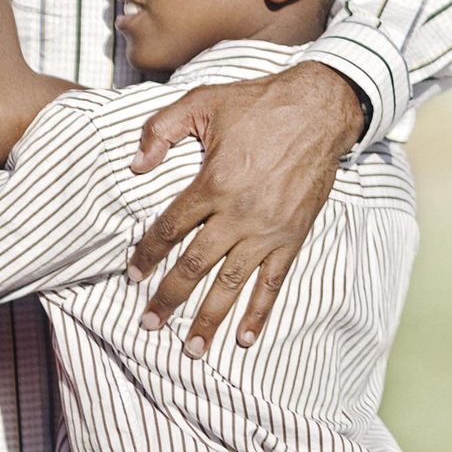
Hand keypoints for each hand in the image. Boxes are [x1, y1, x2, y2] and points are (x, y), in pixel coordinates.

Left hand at [127, 63, 365, 354]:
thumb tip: (135, 166)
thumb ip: (161, 130)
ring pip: (231, 283)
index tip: (132, 275)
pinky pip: (273, 283)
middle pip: (194, 266)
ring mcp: (268, 230)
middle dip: (169, 299)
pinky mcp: (293, 237)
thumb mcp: (201, 102)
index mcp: (212, 183)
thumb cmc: (256, 104)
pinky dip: (259, 313)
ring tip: (191, 349)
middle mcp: (238, 214)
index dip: (147, 255)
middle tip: (149, 325)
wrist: (319, 109)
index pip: (169, 230)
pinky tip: (244, 338)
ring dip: (209, 318)